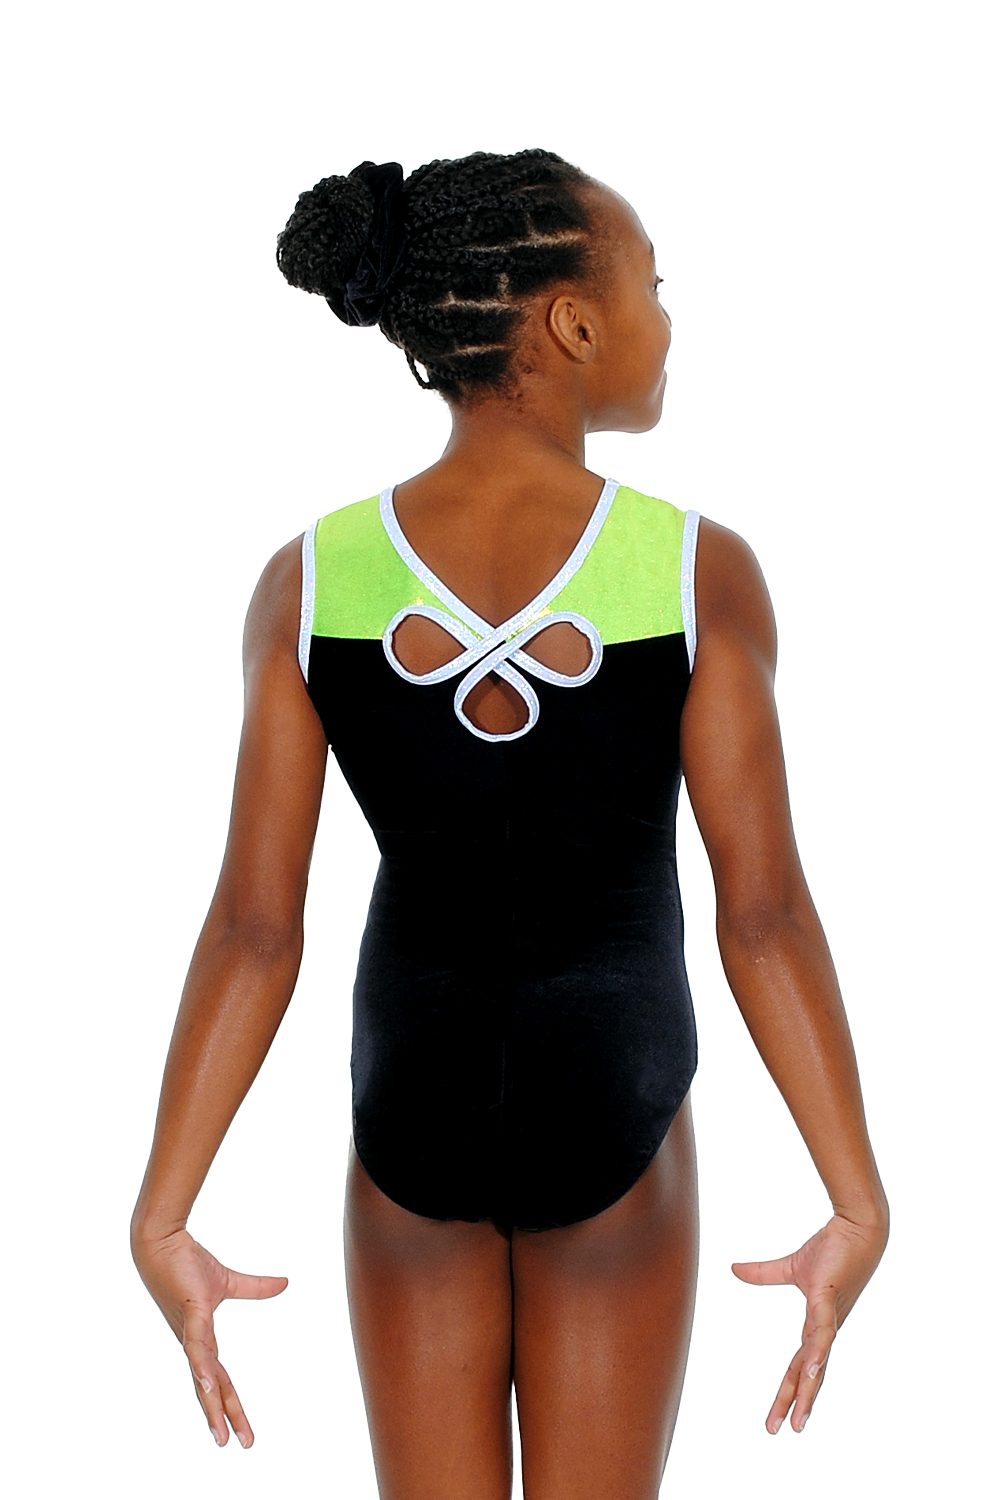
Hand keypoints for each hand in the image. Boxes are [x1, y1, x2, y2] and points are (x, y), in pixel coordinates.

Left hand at [132, 1227, 287, 1446]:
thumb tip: (285, 1282)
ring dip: (211, 1404)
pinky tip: (207, 1384)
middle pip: (212, 1388)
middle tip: (234, 1444)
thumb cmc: (187, 1262)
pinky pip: (197, 1346)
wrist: (162, 1242)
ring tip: (219, 1431)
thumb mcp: (229, 1281)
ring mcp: (189, 1331)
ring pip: (203, 1376)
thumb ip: (256, 1287)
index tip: (239, 1433)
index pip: (220, 1380)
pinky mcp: (189, 1315)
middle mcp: (193, 1343)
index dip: (230, 1406)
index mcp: (202, 1340)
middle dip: (223, 1417)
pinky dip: (202, 1367)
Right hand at [732, 1211, 887, 1433]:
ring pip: (816, 1362)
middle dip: (796, 1403)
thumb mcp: (790, 1266)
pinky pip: (822, 1331)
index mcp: (816, 1326)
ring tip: (800, 1418)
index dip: (790, 1392)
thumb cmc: (832, 1248)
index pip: (799, 1366)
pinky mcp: (829, 1301)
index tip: (780, 1419)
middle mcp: (826, 1329)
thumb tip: (733, 1268)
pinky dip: (818, 1352)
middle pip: (807, 1374)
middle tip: (783, 1431)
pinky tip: (813, 1368)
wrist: (856, 1227)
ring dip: (808, 1391)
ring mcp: (830, 1317)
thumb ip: (764, 1273)